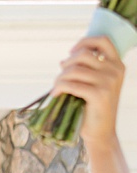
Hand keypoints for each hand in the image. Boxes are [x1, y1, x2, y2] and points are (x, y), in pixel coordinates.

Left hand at [55, 34, 126, 151]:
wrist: (101, 131)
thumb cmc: (93, 107)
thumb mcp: (95, 83)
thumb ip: (86, 69)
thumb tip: (64, 60)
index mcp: (117, 64)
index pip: (102, 40)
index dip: (84, 42)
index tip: (71, 52)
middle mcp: (115, 70)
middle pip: (83, 54)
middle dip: (66, 64)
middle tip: (60, 77)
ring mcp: (108, 81)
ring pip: (74, 70)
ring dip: (59, 78)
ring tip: (57, 88)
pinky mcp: (99, 94)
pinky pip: (70, 84)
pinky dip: (58, 88)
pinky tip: (56, 95)